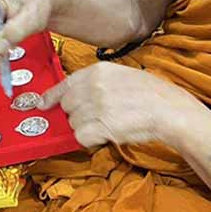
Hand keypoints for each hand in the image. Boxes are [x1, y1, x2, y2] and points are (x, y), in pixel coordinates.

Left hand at [38, 62, 196, 147]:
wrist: (169, 109)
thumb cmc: (150, 94)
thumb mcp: (121, 75)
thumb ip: (96, 82)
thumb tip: (74, 94)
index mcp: (97, 70)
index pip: (64, 84)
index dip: (51, 97)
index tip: (42, 104)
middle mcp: (92, 85)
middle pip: (67, 106)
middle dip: (76, 115)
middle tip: (95, 118)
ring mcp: (95, 105)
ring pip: (74, 123)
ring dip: (85, 128)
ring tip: (107, 124)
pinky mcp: (100, 125)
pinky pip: (81, 137)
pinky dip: (90, 140)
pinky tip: (106, 134)